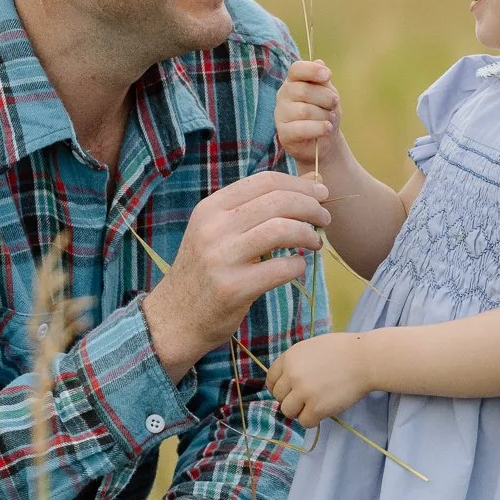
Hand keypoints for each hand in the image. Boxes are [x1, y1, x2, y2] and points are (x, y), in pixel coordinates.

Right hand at [141, 171, 329, 376]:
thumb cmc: (205, 272)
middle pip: (277, 201)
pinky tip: (298, 267)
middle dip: (311, 207)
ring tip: (316, 243)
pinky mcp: (233, 288)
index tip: (320, 191)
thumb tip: (309, 180)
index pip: (264, 181)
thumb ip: (257, 207)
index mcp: (210, 209)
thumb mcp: (218, 233)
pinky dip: (298, 266)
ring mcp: (221, 258)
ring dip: (309, 234)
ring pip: (282, 230)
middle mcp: (213, 228)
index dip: (298, 183)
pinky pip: (281, 269)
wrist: (174, 320)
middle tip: (325, 218)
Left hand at [266, 332, 373, 427]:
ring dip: (300, 411)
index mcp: (290, 357)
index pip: (271, 379)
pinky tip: (324, 410)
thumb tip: (286, 381)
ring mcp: (303, 392)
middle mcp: (292, 375)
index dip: (280, 388)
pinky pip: (305, 422)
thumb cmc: (344, 350)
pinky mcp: (317, 408)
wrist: (366, 359)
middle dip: (292, 399)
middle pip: (279, 397)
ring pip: (288, 411)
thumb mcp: (312, 347)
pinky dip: (313, 419)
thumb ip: (297, 362)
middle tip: (309, 398)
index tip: (290, 392)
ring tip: (316, 404)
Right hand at [276, 59, 343, 170]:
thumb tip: (319, 63)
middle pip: (303, 90)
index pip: (296, 69)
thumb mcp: (328, 94)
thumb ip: (323, 80)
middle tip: (334, 104)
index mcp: (293, 81)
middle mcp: (283, 95)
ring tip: (330, 119)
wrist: (325, 140)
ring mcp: (281, 115)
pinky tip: (327, 128)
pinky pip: (301, 129)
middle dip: (325, 98)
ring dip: (324, 115)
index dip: (311, 70)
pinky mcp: (283, 134)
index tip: (328, 75)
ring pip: (304, 111)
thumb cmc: (325, 112)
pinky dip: (318, 128)